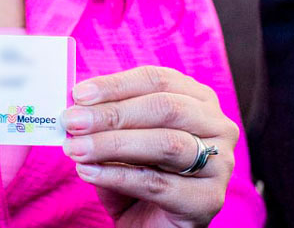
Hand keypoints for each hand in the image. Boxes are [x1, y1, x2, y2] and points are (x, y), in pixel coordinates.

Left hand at [62, 67, 236, 227]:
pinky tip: (89, 172)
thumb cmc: (139, 172)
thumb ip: (106, 119)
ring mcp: (220, 163)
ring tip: (77, 148)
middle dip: (112, 114)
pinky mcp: (208, 199)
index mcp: (197, 98)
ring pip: (165, 144)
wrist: (153, 223)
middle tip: (72, 121)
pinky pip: (158, 183)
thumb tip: (76, 105)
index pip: (157, 80)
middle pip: (164, 108)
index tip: (79, 94)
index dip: (116, 85)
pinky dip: (118, 176)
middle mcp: (217, 125)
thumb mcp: (122, 138)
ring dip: (113, 144)